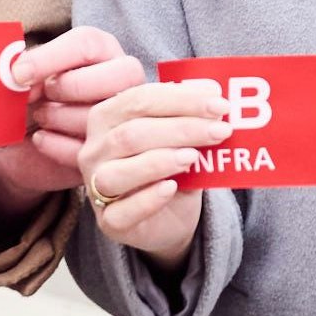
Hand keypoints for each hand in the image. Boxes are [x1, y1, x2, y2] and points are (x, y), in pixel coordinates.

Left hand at [0, 27, 148, 218]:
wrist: (23, 139)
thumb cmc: (30, 97)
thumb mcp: (24, 76)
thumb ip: (22, 67)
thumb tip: (14, 74)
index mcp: (101, 50)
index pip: (88, 42)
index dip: (51, 57)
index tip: (19, 74)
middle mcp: (123, 80)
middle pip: (121, 74)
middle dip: (72, 86)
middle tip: (43, 95)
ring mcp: (123, 116)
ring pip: (107, 113)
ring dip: (60, 117)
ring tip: (41, 117)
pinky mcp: (110, 151)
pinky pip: (93, 148)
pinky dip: (57, 145)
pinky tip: (41, 138)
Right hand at [75, 77, 233, 270]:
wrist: (170, 216)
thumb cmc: (172, 167)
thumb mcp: (182, 138)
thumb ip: (190, 117)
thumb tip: (214, 94)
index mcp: (108, 117)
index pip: (140, 100)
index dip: (180, 99)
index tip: (219, 102)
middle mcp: (95, 149)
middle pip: (132, 133)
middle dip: (181, 128)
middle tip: (220, 129)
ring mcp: (96, 186)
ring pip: (120, 170)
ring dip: (160, 161)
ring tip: (194, 157)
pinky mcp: (109, 221)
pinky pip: (123, 211)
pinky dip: (148, 198)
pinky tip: (172, 187)